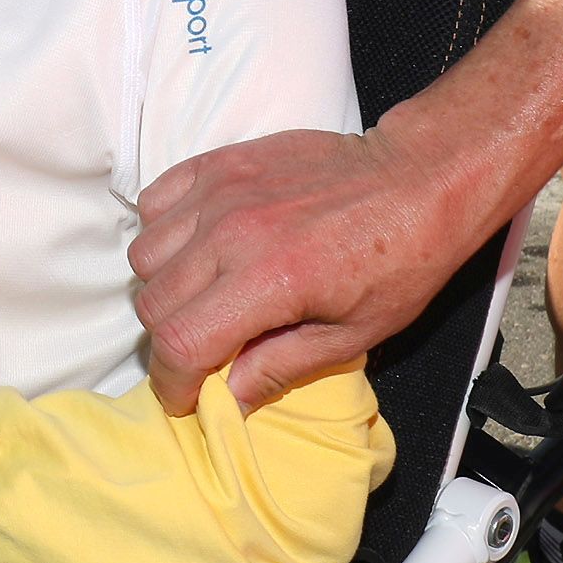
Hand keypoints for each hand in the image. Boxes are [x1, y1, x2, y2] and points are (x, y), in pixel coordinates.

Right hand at [130, 120, 503, 414]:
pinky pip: (155, 203)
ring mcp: (220, 193)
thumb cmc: (398, 261)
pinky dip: (163, 232)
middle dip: (170, 342)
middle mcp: (232, 233)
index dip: (171, 384)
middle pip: (154, 303)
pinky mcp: (220, 163)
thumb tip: (227, 399)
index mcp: (269, 281)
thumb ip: (280, 367)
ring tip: (203, 294)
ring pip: (145, 254)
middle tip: (204, 350)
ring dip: (164, 286)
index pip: (180, 343)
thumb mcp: (353, 336)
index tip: (183, 397)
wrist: (418, 181)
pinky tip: (199, 246)